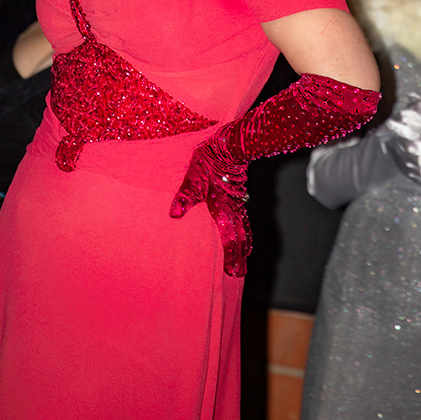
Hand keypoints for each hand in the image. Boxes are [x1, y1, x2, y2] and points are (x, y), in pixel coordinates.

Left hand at [170, 138, 251, 276]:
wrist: (227, 146)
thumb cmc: (209, 162)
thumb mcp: (192, 179)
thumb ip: (185, 197)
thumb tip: (174, 214)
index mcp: (223, 209)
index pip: (231, 239)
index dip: (233, 257)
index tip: (234, 272)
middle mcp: (233, 209)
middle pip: (241, 238)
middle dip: (241, 256)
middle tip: (240, 273)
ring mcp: (238, 202)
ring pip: (245, 228)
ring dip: (245, 244)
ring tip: (246, 256)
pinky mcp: (239, 195)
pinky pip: (244, 217)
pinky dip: (246, 229)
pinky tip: (243, 229)